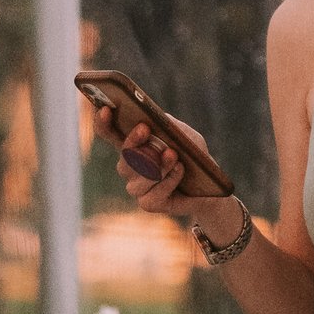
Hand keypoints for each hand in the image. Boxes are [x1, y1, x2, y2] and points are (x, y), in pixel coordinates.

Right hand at [94, 105, 236, 238]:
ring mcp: (137, 187)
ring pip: (139, 177)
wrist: (211, 187)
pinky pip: (153, 194)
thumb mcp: (185, 135)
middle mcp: (130, 167)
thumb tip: (154, 118)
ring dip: (158, 164)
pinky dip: (169, 180)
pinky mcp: (148, 204)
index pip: (109, 134)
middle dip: (133, 142)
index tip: (104, 109)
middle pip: (123, 156)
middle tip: (145, 129)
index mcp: (133, 145)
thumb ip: (168, 125)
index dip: (102, 123)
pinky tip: (180, 170)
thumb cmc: (193, 155)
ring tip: (173, 154)